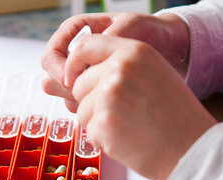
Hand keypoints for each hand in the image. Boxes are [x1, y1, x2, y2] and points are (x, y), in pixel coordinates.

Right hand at [41, 12, 189, 111]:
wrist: (171, 51)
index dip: (58, 70)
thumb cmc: (152, 32)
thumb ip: (107, 37)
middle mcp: (76, 56)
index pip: (51, 55)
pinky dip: (91, 110)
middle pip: (51, 78)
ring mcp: (83, 76)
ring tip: (105, 98)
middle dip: (67, 90)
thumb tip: (82, 55)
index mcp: (77, 33)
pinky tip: (109, 107)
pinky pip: (80, 107)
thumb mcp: (133, 26)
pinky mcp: (94, 94)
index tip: (74, 81)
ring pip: (64, 96)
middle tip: (89, 94)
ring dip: (79, 102)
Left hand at [66, 35, 215, 179]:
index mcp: (134, 51)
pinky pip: (88, 132)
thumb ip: (123, 66)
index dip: (74, 65)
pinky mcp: (103, 122)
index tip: (72, 79)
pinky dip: (103, 141)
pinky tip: (128, 141)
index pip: (86, 46)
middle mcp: (119, 68)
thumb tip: (83, 72)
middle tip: (122, 116)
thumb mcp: (155, 74)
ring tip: (129, 128)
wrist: (192, 150)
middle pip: (79, 84)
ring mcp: (109, 95)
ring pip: (81, 110)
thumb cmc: (177, 118)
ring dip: (98, 123)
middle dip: (91, 103)